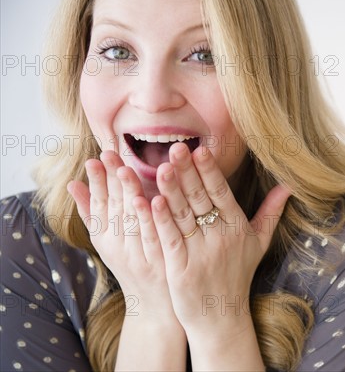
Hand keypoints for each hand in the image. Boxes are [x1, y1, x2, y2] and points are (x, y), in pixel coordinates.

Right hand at [67, 151, 176, 321]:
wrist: (155, 307)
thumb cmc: (134, 265)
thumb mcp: (108, 242)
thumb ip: (91, 213)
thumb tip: (71, 183)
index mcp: (105, 239)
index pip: (98, 205)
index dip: (96, 182)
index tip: (95, 158)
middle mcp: (117, 247)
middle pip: (113, 209)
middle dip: (110, 180)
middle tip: (110, 154)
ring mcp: (137, 255)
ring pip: (131, 221)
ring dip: (128, 195)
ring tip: (126, 170)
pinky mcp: (158, 262)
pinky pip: (153, 237)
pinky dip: (149, 219)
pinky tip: (150, 200)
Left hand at [151, 143, 290, 335]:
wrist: (221, 317)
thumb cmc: (238, 275)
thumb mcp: (259, 242)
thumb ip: (271, 211)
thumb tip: (289, 186)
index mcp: (237, 227)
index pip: (221, 193)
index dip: (210, 171)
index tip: (200, 149)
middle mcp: (220, 238)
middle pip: (200, 199)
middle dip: (187, 172)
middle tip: (176, 147)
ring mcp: (199, 253)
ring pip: (183, 215)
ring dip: (171, 190)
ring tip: (161, 167)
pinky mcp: (180, 269)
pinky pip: (169, 239)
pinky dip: (160, 220)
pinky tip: (150, 202)